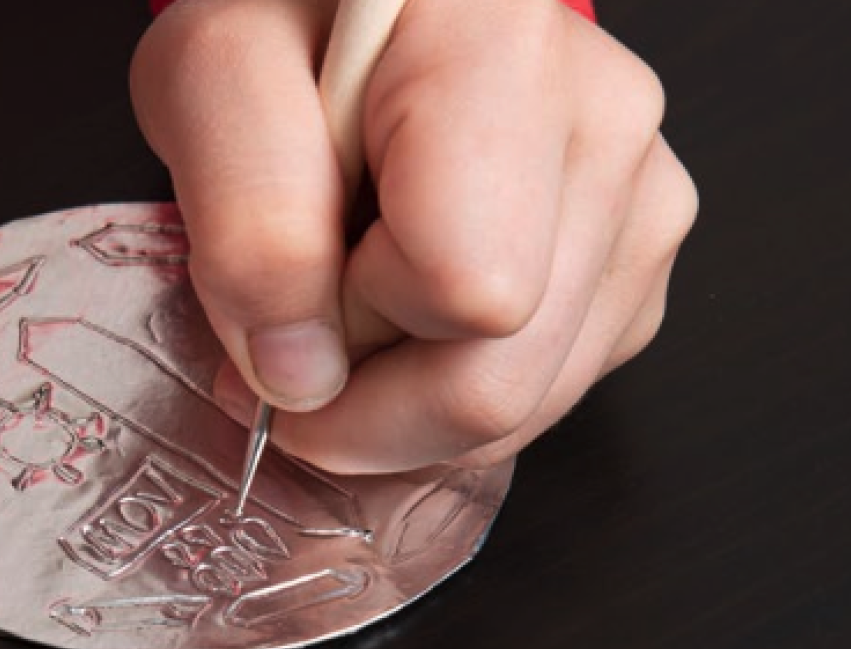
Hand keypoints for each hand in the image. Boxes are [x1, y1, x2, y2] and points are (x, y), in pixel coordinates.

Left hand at [131, 0, 697, 471]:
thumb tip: (303, 376)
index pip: (467, 286)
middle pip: (500, 381)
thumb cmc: (286, 28)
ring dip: (404, 404)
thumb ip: (248, 228)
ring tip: (349, 309)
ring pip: (524, 408)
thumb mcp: (211, 84)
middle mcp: (603, 119)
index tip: (293, 289)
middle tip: (297, 342)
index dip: (355, 323)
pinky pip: (544, 395)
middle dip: (371, 405)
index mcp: (504, 52)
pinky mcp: (635, 262)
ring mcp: (638, 196)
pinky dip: (448, 391)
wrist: (353, 13)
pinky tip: (404, 315)